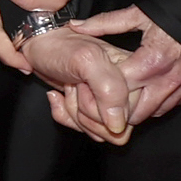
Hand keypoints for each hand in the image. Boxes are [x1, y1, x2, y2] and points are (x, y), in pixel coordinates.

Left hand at [24, 25, 140, 145]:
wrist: (42, 47)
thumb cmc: (62, 48)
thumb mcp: (86, 60)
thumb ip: (110, 90)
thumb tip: (118, 125)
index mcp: (137, 74)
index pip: (127, 114)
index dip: (99, 102)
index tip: (86, 81)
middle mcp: (132, 90)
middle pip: (116, 128)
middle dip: (87, 110)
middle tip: (79, 85)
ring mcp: (118, 103)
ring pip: (104, 133)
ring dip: (78, 113)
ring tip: (73, 88)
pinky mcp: (103, 112)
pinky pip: (93, 133)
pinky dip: (71, 118)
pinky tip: (67, 98)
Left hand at [69, 5, 180, 129]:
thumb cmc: (175, 10)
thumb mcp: (139, 14)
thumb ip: (105, 23)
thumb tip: (76, 26)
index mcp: (151, 60)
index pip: (120, 89)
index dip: (102, 93)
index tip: (90, 91)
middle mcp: (169, 78)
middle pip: (138, 110)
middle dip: (120, 111)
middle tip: (104, 106)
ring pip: (157, 111)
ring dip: (140, 111)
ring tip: (123, 105)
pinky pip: (175, 104)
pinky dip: (159, 105)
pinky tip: (147, 98)